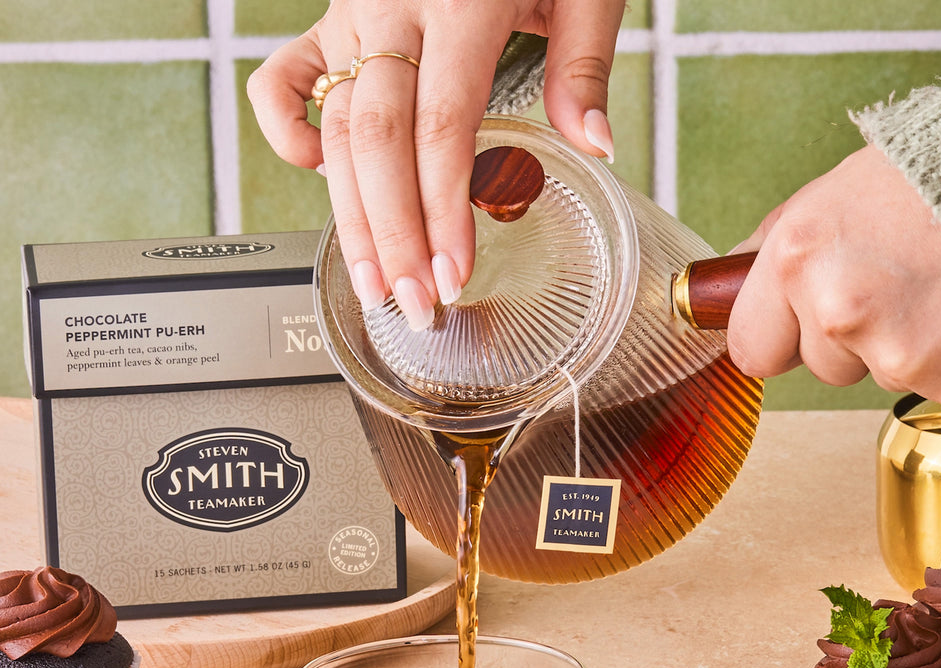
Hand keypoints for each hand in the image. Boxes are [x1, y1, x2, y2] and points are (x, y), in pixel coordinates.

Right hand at [247, 0, 624, 328]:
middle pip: (381, 142)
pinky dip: (288, 130)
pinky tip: (321, 179)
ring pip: (337, 128)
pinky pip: (283, 79)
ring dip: (352, 216)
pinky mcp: (330, 20)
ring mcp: (353, 15)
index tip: (452, 275)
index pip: (442, 127)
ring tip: (374, 282)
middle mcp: (393, 7)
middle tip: (413, 303)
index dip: (441, 211)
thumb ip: (583, 61)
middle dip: (395, 235)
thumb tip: (595, 145)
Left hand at [727, 145, 940, 407]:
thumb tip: (721, 282)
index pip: (752, 350)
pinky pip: (937, 386)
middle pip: (821, 367)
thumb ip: (773, 249)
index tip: (801, 324)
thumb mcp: (833, 194)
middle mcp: (840, 310)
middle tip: (899, 280)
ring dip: (906, 343)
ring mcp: (899, 351)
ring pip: (881, 375)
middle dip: (852, 338)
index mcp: (798, 259)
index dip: (781, 338)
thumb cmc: (934, 172)